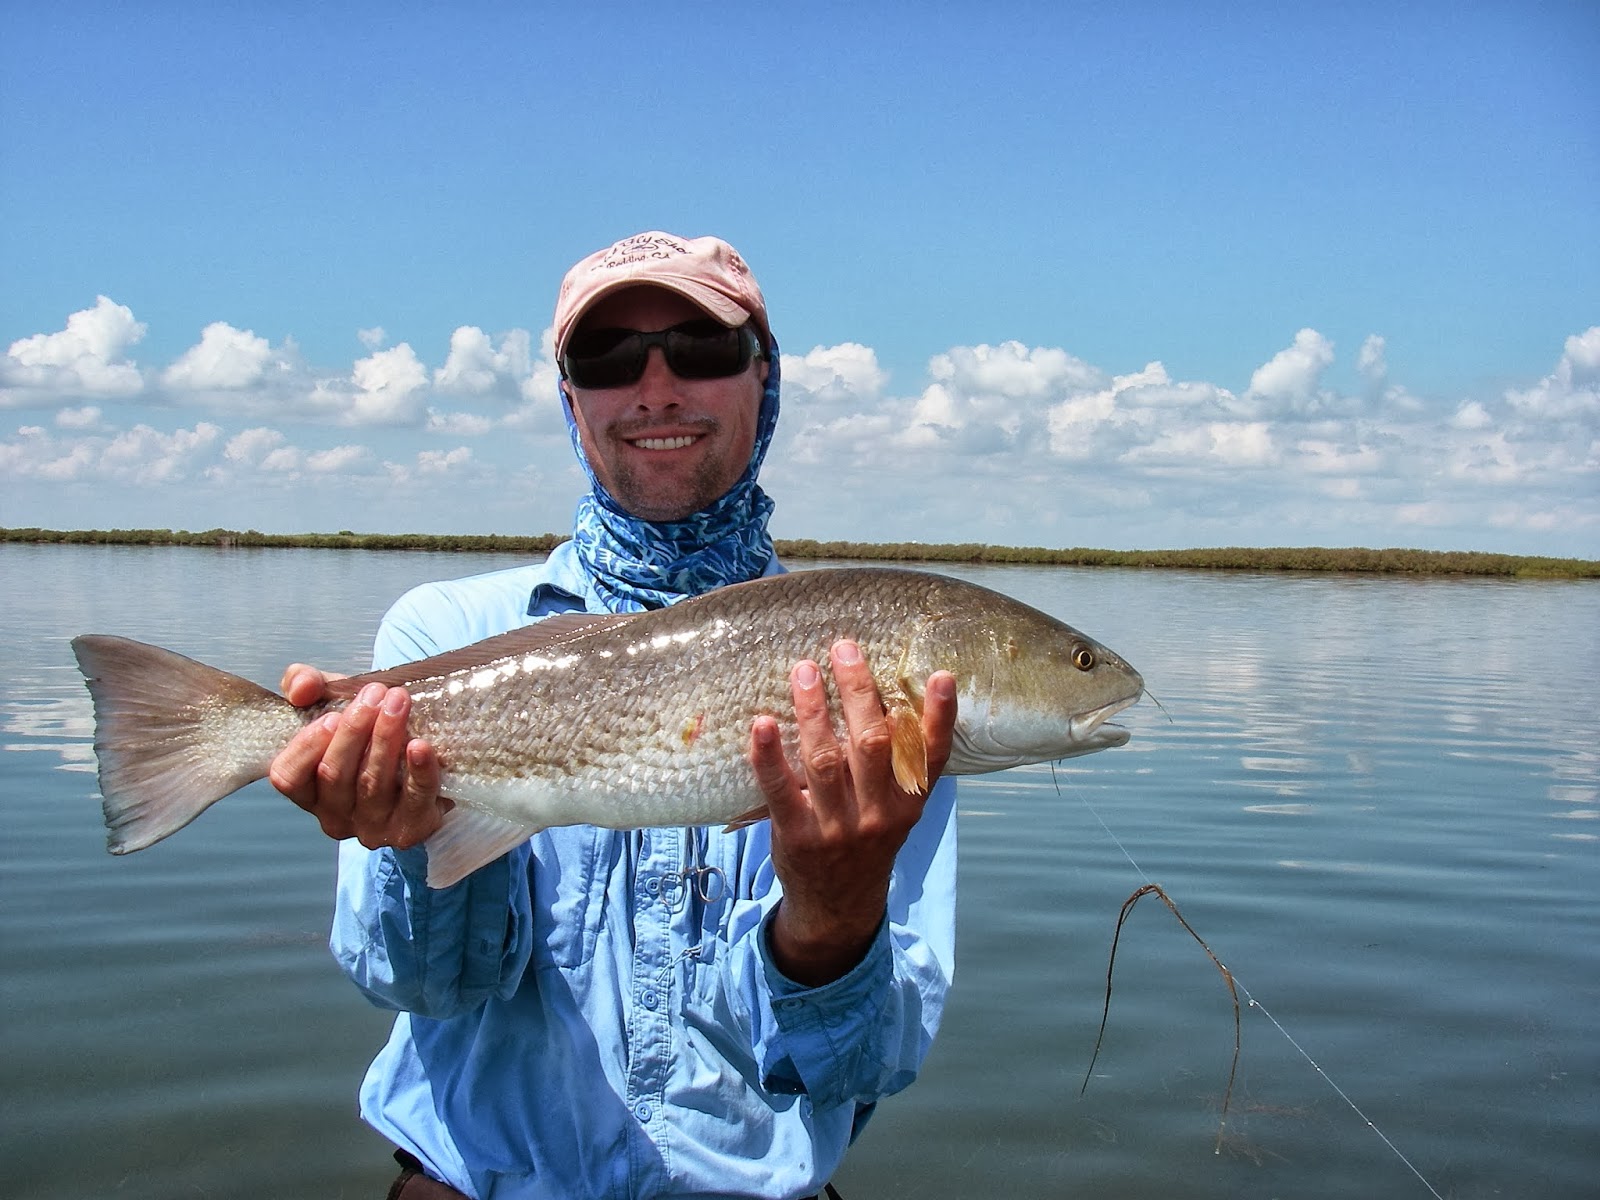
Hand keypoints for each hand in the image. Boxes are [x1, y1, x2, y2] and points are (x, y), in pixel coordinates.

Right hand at [268, 663, 449, 849]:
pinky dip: (419, 771)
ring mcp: (372, 827)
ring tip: (398, 702)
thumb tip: (302, 687)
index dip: (307, 746)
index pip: (289, 777)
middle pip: (334, 775)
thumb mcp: (332, 701)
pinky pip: (415, 799)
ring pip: (372, 784)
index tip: (331, 715)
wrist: (429, 760)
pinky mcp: (411, 827)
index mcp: (308, 791)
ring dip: (385, 738)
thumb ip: (304, 685)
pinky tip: (421, 746)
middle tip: (375, 694)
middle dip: (354, 730)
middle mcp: (334, 816)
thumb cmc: (367, 731)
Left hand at [750, 640, 956, 986]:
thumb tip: (890, 695)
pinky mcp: (797, 836)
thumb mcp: (896, 810)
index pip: (931, 755)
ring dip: (813, 712)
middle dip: (859, 692)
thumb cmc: (866, 840)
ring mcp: (837, 827)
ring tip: (804, 670)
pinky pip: (779, 790)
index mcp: (908, 804)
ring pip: (825, 760)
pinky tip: (761, 724)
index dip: (940, 716)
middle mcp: (878, 814)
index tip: (941, 676)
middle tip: (844, 648)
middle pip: (872, 744)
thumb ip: (898, 765)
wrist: (836, 906)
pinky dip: (768, 755)